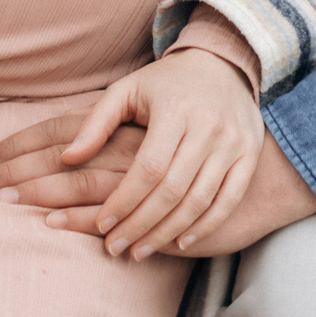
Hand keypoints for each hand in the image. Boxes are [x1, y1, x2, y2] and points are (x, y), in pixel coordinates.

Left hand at [0, 49, 259, 259]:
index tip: (102, 225)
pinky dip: (206, 224)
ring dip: (168, 232)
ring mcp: (232, 142)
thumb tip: (66, 158)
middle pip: (172, 190)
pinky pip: (229, 199)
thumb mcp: (127, 90)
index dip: (124, 200)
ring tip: (140, 251)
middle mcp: (208, 126)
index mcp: (174, 110)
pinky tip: (182, 241)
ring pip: (199, 200)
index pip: (148, 167)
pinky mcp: (249, 154)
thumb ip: (96, 123)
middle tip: (116, 247)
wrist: (224, 66)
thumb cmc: (165, 84)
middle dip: (141, 225)